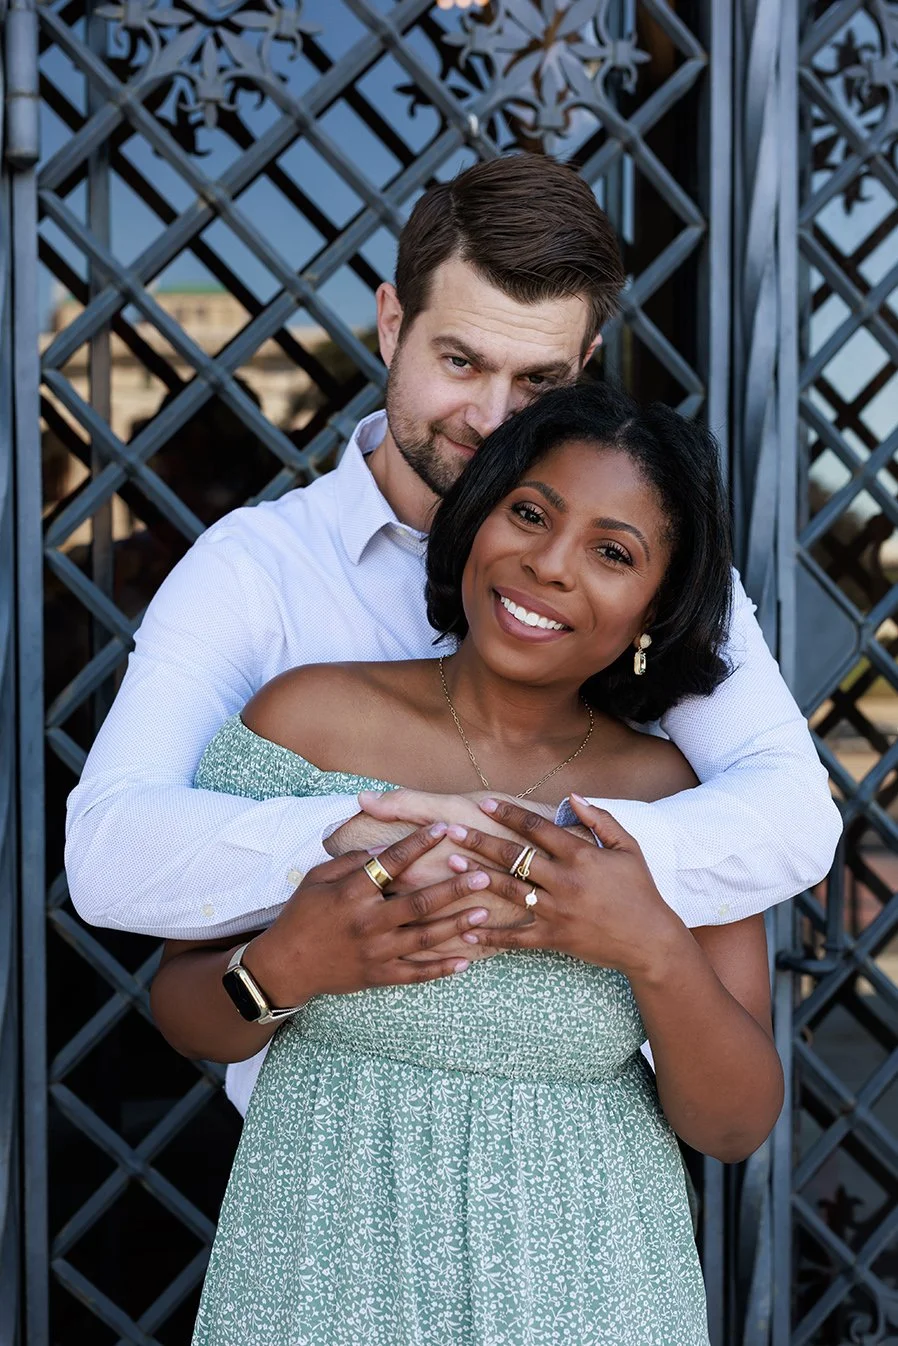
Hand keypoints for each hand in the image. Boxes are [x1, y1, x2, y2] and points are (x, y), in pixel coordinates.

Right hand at [244, 823, 523, 1004]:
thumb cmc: (301, 915)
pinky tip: (465, 960)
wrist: (284, 966)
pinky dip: (441, 969)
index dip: (419, 843)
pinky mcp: (379, 976)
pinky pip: (416, 974)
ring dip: (456, 925)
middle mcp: (368, 922)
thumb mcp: (316, 878)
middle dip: (454, 889)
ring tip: (484, 913)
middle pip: (419, 904)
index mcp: (352, 893)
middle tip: (483, 876)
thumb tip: (384, 851)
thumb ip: (351, 862)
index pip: (392, 863)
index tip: (443, 828)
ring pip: (425, 939)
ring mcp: (376, 952)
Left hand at [452, 795, 682, 976]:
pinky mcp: (554, 938)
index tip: (484, 804)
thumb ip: (600, 819)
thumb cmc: (640, 890)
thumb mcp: (628, 847)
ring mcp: (556, 911)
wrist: (650, 940)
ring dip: (478, 877)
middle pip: (514, 857)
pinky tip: (467, 929)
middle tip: (452, 830)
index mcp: (580, 855)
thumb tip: (572, 796)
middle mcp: (564, 881)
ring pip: (509, 891)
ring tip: (454, 865)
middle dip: (480, 841)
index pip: (537, 827)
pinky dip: (491, 935)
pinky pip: (516, 937)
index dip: (509, 814)